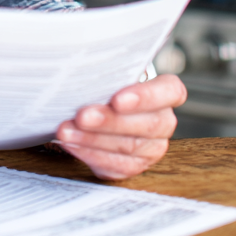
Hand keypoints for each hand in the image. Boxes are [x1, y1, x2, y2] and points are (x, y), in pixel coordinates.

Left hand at [55, 74, 187, 179]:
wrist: (98, 108)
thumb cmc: (104, 84)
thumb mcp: (107, 72)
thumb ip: (105, 71)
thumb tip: (80, 68)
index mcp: (165, 93)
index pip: (170, 92)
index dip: (146, 97)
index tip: (117, 99)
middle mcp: (163, 122)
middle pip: (147, 124)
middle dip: (110, 121)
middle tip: (81, 117)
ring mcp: (151, 147)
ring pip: (129, 147)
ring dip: (93, 139)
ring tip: (66, 131)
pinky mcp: (133, 165)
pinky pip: (117, 166)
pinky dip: (91, 155)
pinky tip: (72, 145)